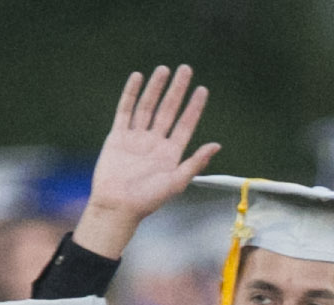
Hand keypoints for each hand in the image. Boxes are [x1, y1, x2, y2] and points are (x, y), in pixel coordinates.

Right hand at [75, 66, 219, 260]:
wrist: (117, 206)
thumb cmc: (147, 200)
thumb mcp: (177, 182)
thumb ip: (196, 162)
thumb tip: (217, 145)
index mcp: (171, 154)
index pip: (185, 125)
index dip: (194, 107)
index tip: (202, 90)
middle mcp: (155, 143)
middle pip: (168, 110)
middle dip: (177, 90)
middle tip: (186, 69)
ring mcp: (136, 138)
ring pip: (148, 106)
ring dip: (156, 88)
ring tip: (164, 69)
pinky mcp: (118, 136)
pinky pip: (125, 110)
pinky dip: (131, 94)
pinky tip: (138, 78)